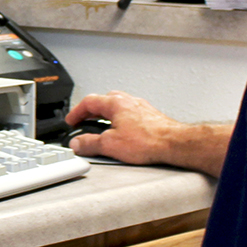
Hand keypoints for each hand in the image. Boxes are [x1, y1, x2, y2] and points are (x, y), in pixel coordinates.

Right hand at [65, 91, 231, 176]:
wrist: (175, 144)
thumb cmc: (148, 141)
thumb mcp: (111, 145)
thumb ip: (90, 144)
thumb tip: (77, 143)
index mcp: (115, 103)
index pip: (89, 102)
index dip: (76, 112)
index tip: (71, 121)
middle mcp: (128, 101)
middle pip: (104, 100)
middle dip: (92, 111)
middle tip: (84, 121)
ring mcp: (141, 108)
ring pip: (118, 107)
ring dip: (107, 116)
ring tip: (103, 128)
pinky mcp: (151, 117)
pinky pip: (130, 115)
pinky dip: (121, 121)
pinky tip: (124, 133)